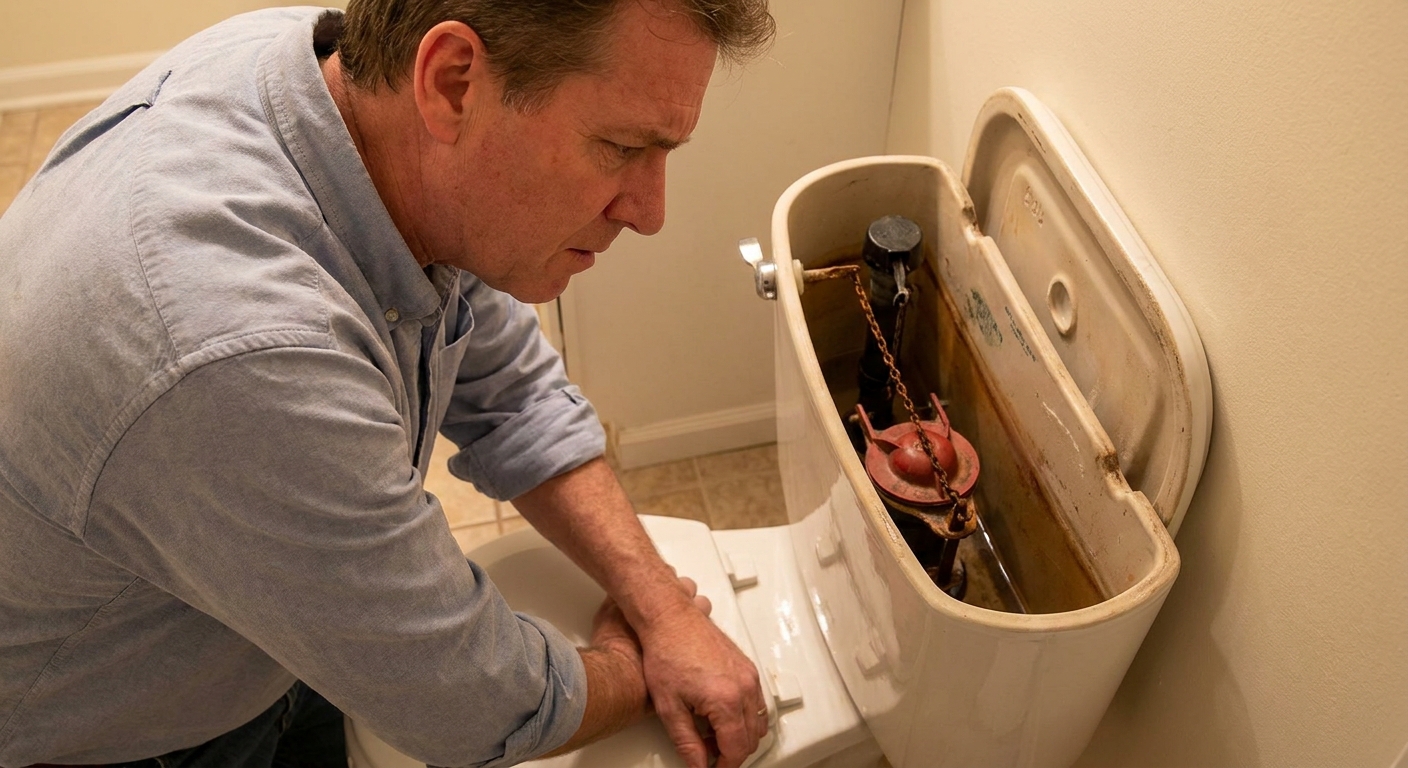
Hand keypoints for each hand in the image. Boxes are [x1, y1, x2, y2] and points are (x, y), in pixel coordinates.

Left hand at [639, 577, 766, 767]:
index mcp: (726, 700)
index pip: (736, 749)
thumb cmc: (666, 651)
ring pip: (758, 720)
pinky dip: (744, 716)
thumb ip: (687, 741)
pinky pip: (757, 701)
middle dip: (731, 752)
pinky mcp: (747, 666)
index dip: (724, 766)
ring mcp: (749, 674)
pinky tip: (720, 716)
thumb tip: (698, 763)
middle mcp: (744, 686)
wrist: (669, 618)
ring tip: (712, 736)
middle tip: (707, 754)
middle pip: (751, 738)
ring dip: (740, 735)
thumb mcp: (668, 706)